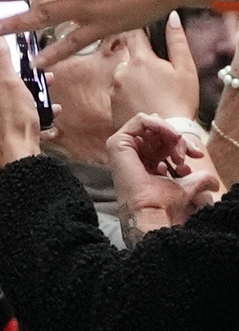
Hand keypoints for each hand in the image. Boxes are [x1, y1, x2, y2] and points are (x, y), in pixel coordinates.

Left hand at [0, 31, 46, 167]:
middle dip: (12, 63)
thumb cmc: (15, 122)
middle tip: (24, 54)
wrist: (18, 158)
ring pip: (3, 89)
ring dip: (24, 84)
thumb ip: (3, 59)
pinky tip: (45, 105)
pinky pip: (8, 106)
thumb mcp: (12, 84)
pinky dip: (25, 102)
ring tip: (44, 82)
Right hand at [109, 113, 221, 243]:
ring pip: (152, 125)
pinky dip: (160, 125)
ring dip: (170, 134)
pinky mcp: (118, 142)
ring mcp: (124, 147)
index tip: (196, 156)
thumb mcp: (187, 184)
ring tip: (177, 154)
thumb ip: (198, 178)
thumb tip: (212, 181)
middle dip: (177, 140)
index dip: (182, 144)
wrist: (151, 209)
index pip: (164, 140)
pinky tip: (172, 137)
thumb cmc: (163, 202)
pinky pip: (141, 120)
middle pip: (158, 131)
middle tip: (185, 156)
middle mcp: (133, 153)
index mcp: (145, 161)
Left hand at [111, 15, 199, 128]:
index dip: (140, 32)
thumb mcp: (185, 68)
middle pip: (128, 55)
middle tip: (156, 74)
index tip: (145, 33)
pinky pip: (118, 90)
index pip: (134, 34)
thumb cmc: (180, 100)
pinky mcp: (110, 101)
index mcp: (140, 59)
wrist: (166, 131)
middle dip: (140, 60)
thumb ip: (177, 40)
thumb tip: (172, 16)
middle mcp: (122, 70)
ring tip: (151, 91)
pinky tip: (142, 100)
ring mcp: (114, 86)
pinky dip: (128, 92)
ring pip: (123, 73)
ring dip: (133, 77)